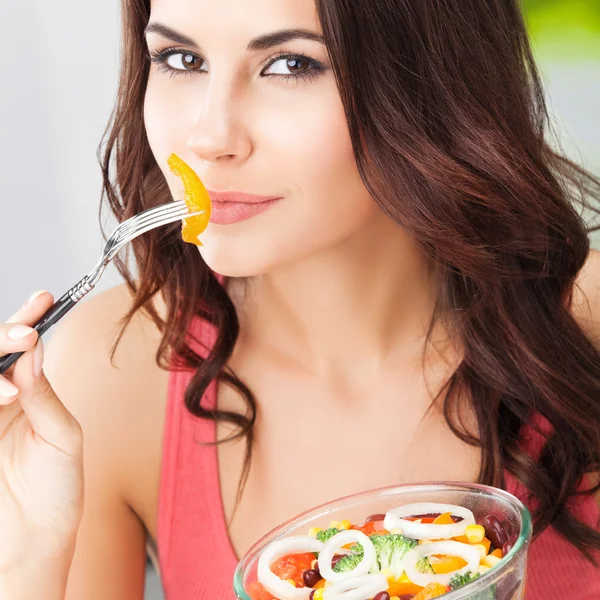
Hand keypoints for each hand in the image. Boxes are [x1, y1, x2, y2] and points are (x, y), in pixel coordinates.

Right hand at [0, 290, 83, 574]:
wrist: (33, 544)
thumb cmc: (57, 491)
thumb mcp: (61, 438)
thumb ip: (43, 395)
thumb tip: (35, 351)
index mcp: (24, 396)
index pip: (20, 349)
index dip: (26, 321)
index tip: (44, 299)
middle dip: (3, 337)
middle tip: (24, 335)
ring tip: (12, 379)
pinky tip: (1, 395)